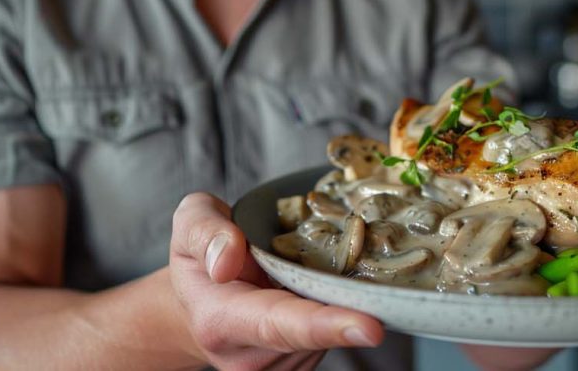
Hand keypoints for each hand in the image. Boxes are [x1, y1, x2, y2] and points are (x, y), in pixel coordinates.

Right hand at [169, 192, 383, 369]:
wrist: (197, 302)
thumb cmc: (199, 257)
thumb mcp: (192, 222)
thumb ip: (205, 232)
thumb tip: (227, 261)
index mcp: (220, 320)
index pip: (279, 325)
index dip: (326, 325)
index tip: (370, 326)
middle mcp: (247, 357)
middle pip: (315, 335)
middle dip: (352, 310)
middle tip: (385, 287)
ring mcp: (274, 369)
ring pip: (327, 337)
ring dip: (337, 305)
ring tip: (317, 272)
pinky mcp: (295, 369)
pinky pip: (329, 341)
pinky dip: (336, 314)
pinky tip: (320, 292)